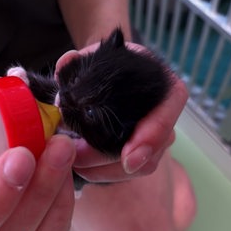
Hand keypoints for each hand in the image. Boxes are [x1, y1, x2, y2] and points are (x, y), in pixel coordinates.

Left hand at [55, 43, 187, 182]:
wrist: (112, 77)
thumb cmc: (110, 66)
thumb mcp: (98, 57)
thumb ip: (80, 60)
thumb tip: (65, 64)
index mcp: (165, 91)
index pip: (165, 117)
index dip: (150, 139)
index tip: (128, 158)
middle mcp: (165, 118)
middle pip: (150, 153)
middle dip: (112, 162)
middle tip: (77, 160)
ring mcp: (155, 140)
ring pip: (137, 169)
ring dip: (103, 172)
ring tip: (72, 164)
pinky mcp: (140, 155)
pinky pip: (125, 172)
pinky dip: (101, 173)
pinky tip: (78, 168)